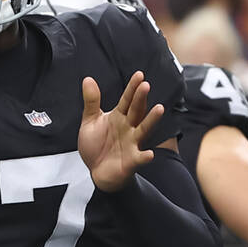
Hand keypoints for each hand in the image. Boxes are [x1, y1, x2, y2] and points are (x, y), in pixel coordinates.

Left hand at [78, 71, 163, 192]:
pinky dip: (144, 157)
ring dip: (151, 120)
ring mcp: (132, 143)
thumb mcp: (90, 121)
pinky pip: (139, 158)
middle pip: (136, 111)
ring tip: (159, 109)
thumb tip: (88, 79)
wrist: (98, 172)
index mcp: (119, 117)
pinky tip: (149, 154)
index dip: (132, 88)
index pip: (127, 99)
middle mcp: (128, 128)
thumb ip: (91, 101)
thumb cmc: (97, 145)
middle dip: (140, 98)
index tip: (139, 75)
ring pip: (143, 130)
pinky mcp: (131, 161)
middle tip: (145, 85)